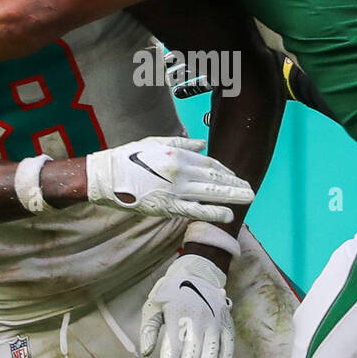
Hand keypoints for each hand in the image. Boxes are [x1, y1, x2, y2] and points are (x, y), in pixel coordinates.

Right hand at [85, 135, 251, 223]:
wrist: (105, 176)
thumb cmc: (127, 158)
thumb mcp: (155, 143)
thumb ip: (182, 143)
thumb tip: (203, 143)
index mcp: (178, 154)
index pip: (210, 163)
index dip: (226, 171)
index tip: (236, 178)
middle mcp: (180, 170)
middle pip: (215, 177)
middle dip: (236, 184)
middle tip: (251, 190)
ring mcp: (175, 189)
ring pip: (211, 192)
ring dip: (232, 196)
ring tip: (248, 198)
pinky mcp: (167, 206)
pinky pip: (195, 210)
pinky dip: (213, 212)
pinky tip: (228, 214)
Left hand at [140, 253, 233, 357]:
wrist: (198, 271)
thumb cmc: (171, 293)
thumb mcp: (154, 305)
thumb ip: (149, 329)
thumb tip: (146, 353)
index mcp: (177, 314)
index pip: (173, 347)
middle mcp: (198, 318)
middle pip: (193, 352)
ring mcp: (215, 320)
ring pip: (212, 350)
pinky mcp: (226, 323)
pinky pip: (228, 345)